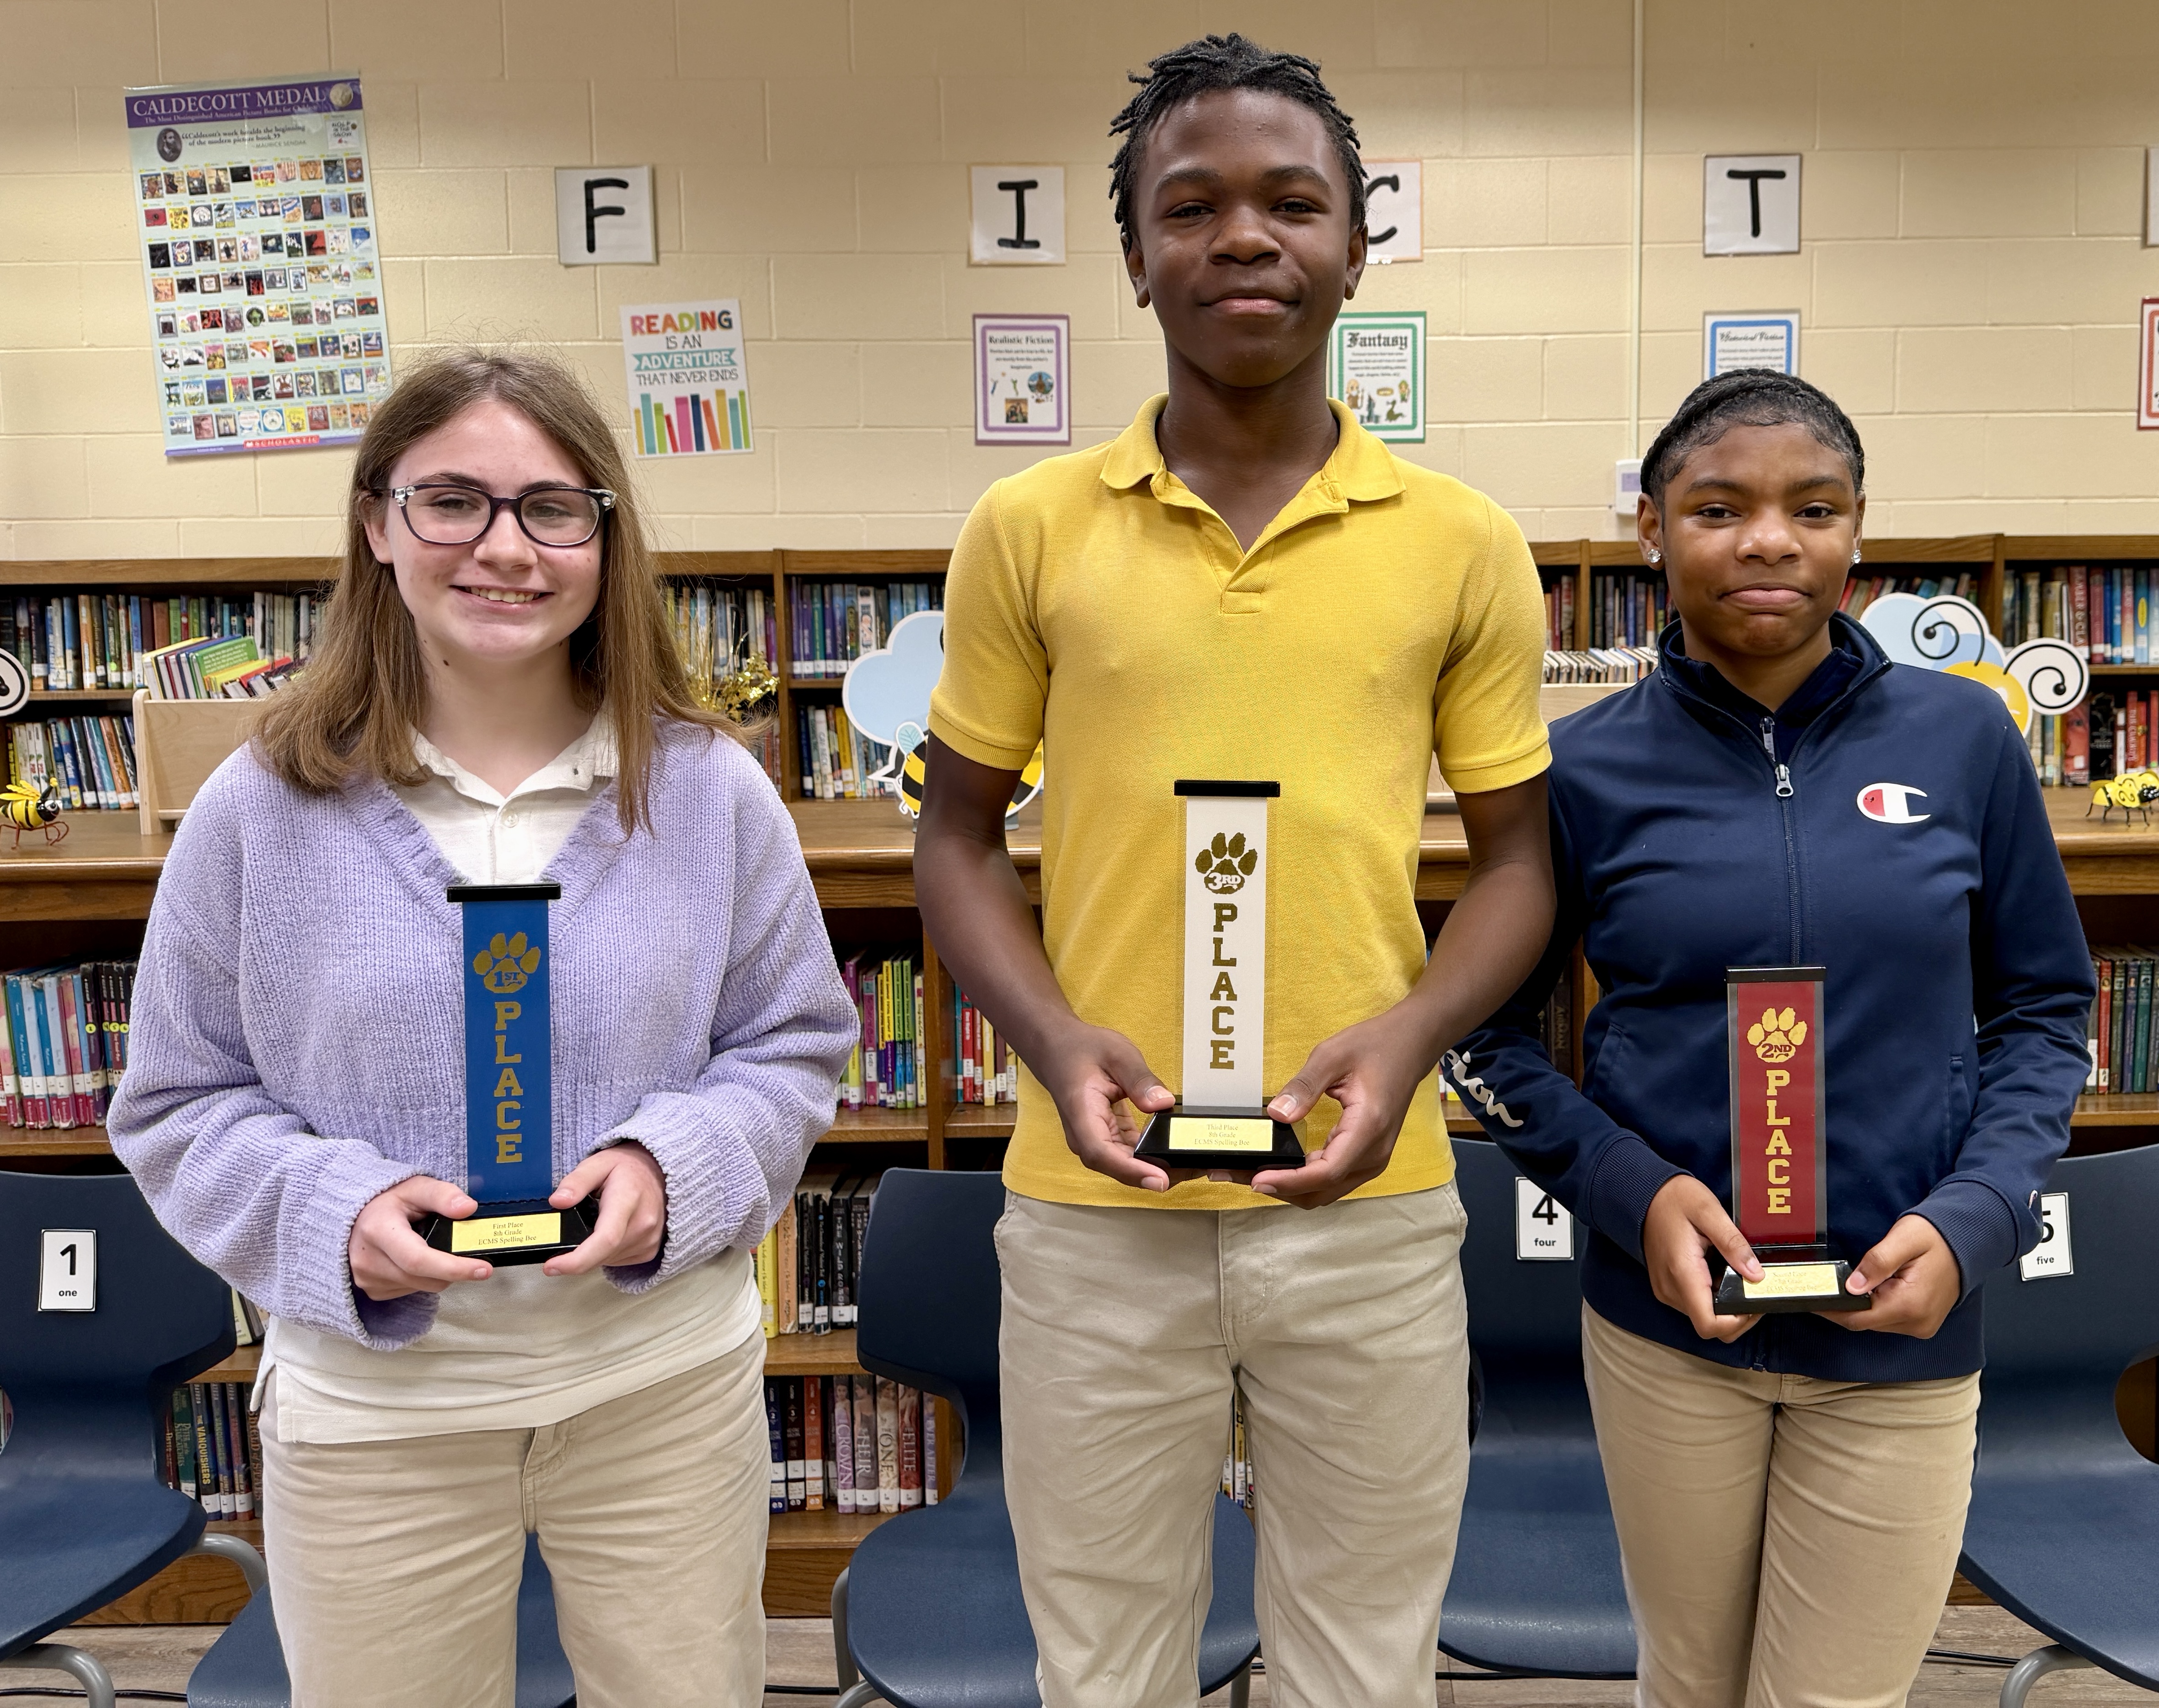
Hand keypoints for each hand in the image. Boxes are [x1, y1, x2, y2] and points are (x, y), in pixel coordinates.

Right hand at [348, 1175, 490, 1301]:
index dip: (454, 1268)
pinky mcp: (371, 1290)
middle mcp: (368, 1260)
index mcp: (378, 1231)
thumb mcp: (416, 1187)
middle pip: (425, 1278)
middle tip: (467, 1254)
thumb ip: (442, 1195)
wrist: (356, 1216)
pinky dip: (423, 1278)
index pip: (419, 1260)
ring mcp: (367, 1278)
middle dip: (454, 1270)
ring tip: (433, 1248)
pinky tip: (418, 1259)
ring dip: (438, 1274)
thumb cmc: (388, 1201)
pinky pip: (410, 1291)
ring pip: (421, 1287)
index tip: (484, 1269)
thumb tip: (468, 1208)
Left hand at [545, 1141, 668, 1274]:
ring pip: (607, 1261)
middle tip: (558, 1250)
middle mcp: (643, 1223)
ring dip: (590, 1254)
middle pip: (602, 1255)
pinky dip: (604, 1254)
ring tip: (590, 1228)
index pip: (605, 1238)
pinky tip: (604, 1235)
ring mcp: (649, 1239)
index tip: (552, 1266)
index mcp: (628, 1199)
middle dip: (575, 1257)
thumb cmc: (627, 1169)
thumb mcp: (598, 1164)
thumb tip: (557, 1201)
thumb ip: (576, 1181)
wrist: (657, 1174)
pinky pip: (617, 1261)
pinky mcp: (649, 1250)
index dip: (577, 1259)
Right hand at [1035, 1020, 1176, 1191]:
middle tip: (1193, 1169)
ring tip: (1191, 1164)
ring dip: (1157, 1167)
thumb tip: (1163, 1103)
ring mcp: (1095, 1140)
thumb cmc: (1081, 1050)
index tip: (1160, 1179)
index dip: (1132, 1171)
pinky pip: (1130, 1154)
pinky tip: (1175, 1151)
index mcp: (1081, 1116)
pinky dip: (1152, 1155)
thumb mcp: (1116, 1054)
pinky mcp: (1108, 1137)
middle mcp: (1085, 1137)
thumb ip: (1140, 1079)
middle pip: (1119, 1167)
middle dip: (1155, 1173)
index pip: (1102, 1153)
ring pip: (1126, 1165)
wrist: (1058, 1049)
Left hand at [1249, 1008, 1430, 1208]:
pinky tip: (1280, 1167)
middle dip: (1281, 1189)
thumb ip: (1304, 1085)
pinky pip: (1332, 1179)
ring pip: (1326, 1191)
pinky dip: (1305, 1179)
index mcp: (1368, 1128)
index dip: (1289, 1181)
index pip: (1326, 1171)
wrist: (1411, 1044)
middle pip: (1323, 1190)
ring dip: (1290, 1188)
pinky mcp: (1366, 1156)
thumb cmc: (1376, 1045)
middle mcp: (1374, 1153)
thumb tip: (1276, 1113)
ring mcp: (1372, 1158)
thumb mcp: (1333, 1055)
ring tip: (1252, 1173)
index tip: (1257, 1180)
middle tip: (1238, 1175)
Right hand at [1642, 1175, 1762, 1341]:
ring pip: (1703, 1317)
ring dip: (1726, 1308)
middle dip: (1738, 1316)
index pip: (1709, 1324)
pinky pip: (1694, 1305)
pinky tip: (1722, 1276)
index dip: (1737, 1323)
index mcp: (1682, 1273)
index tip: (1754, 1302)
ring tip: (1740, 1278)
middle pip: (1709, 1325)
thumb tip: (1756, 1275)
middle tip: (1755, 1288)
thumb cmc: (1674, 1199)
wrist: (1644, 1195)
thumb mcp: (1709, 1211)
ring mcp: (1666, 1290)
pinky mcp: (1666, 1287)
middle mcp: (1670, 1290)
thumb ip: (1733, 1243)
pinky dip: (1713, 1299)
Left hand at [1831, 1213, 1960, 1336]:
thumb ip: (1877, 1263)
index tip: (1812, 1300)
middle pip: (1865, 1322)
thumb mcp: (1904, 1239)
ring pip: (1876, 1322)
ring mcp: (1922, 1325)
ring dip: (1862, 1305)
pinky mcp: (1922, 1322)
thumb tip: (1852, 1286)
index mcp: (1911, 1305)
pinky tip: (1875, 1288)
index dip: (1832, 1310)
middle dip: (1845, 1305)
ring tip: (1857, 1281)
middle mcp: (1918, 1322)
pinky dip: (1877, 1306)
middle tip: (1826, 1285)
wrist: (1967, 1243)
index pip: (1859, 1318)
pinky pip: (1889, 1319)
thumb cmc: (1937, 1237)